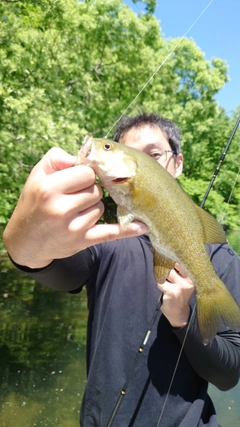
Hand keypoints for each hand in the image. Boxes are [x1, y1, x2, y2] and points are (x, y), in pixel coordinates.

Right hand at [3, 147, 147, 267]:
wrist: (25, 240)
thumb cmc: (34, 202)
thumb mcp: (37, 175)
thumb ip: (59, 158)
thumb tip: (84, 155)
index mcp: (49, 188)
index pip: (86, 173)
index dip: (84, 175)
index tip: (76, 180)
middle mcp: (60, 208)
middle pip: (96, 190)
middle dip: (88, 190)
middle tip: (73, 197)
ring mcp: (73, 227)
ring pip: (101, 207)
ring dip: (92, 207)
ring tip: (74, 211)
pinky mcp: (82, 241)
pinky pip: (110, 233)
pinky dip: (127, 230)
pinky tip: (143, 226)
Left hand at [157, 263, 193, 327]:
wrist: (179, 314)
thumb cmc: (180, 297)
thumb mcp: (184, 285)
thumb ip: (179, 274)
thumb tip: (167, 261)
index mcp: (190, 279)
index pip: (180, 264)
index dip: (171, 260)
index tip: (165, 257)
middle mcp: (186, 283)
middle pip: (171, 268)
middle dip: (164, 268)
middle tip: (160, 267)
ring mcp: (178, 288)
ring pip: (164, 274)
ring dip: (161, 276)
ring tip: (163, 280)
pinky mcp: (170, 292)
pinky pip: (160, 283)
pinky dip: (159, 283)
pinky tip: (162, 287)